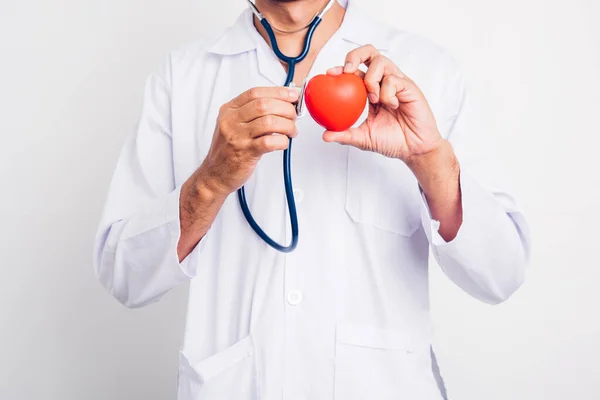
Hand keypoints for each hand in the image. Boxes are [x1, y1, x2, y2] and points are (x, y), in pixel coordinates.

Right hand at [199, 86, 298, 195]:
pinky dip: (282, 141)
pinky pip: (269, 142)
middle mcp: (231, 121)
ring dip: (287, 125)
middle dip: (285, 108)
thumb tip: (281, 105)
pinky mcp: (245, 153)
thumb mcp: (233, 125)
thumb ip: (252, 114)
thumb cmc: (227, 150)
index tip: (291, 95)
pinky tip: (283, 142)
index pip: (255, 93)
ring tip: (291, 131)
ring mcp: (237, 137)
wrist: (214, 174)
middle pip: (264, 105)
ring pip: (269, 122)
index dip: (277, 92)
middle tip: (293, 115)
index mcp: (229, 110)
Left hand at [324, 45, 442, 163]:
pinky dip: (387, 93)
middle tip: (347, 71)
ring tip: (373, 99)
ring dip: (371, 79)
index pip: (355, 71)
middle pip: (369, 53)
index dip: (341, 68)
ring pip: (381, 61)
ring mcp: (397, 82)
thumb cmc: (393, 141)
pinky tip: (391, 106)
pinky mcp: (409, 86)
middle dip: (355, 55)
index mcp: (370, 90)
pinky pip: (393, 80)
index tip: (329, 74)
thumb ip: (345, 135)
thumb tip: (325, 135)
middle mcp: (383, 82)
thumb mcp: (363, 138)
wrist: (414, 149)